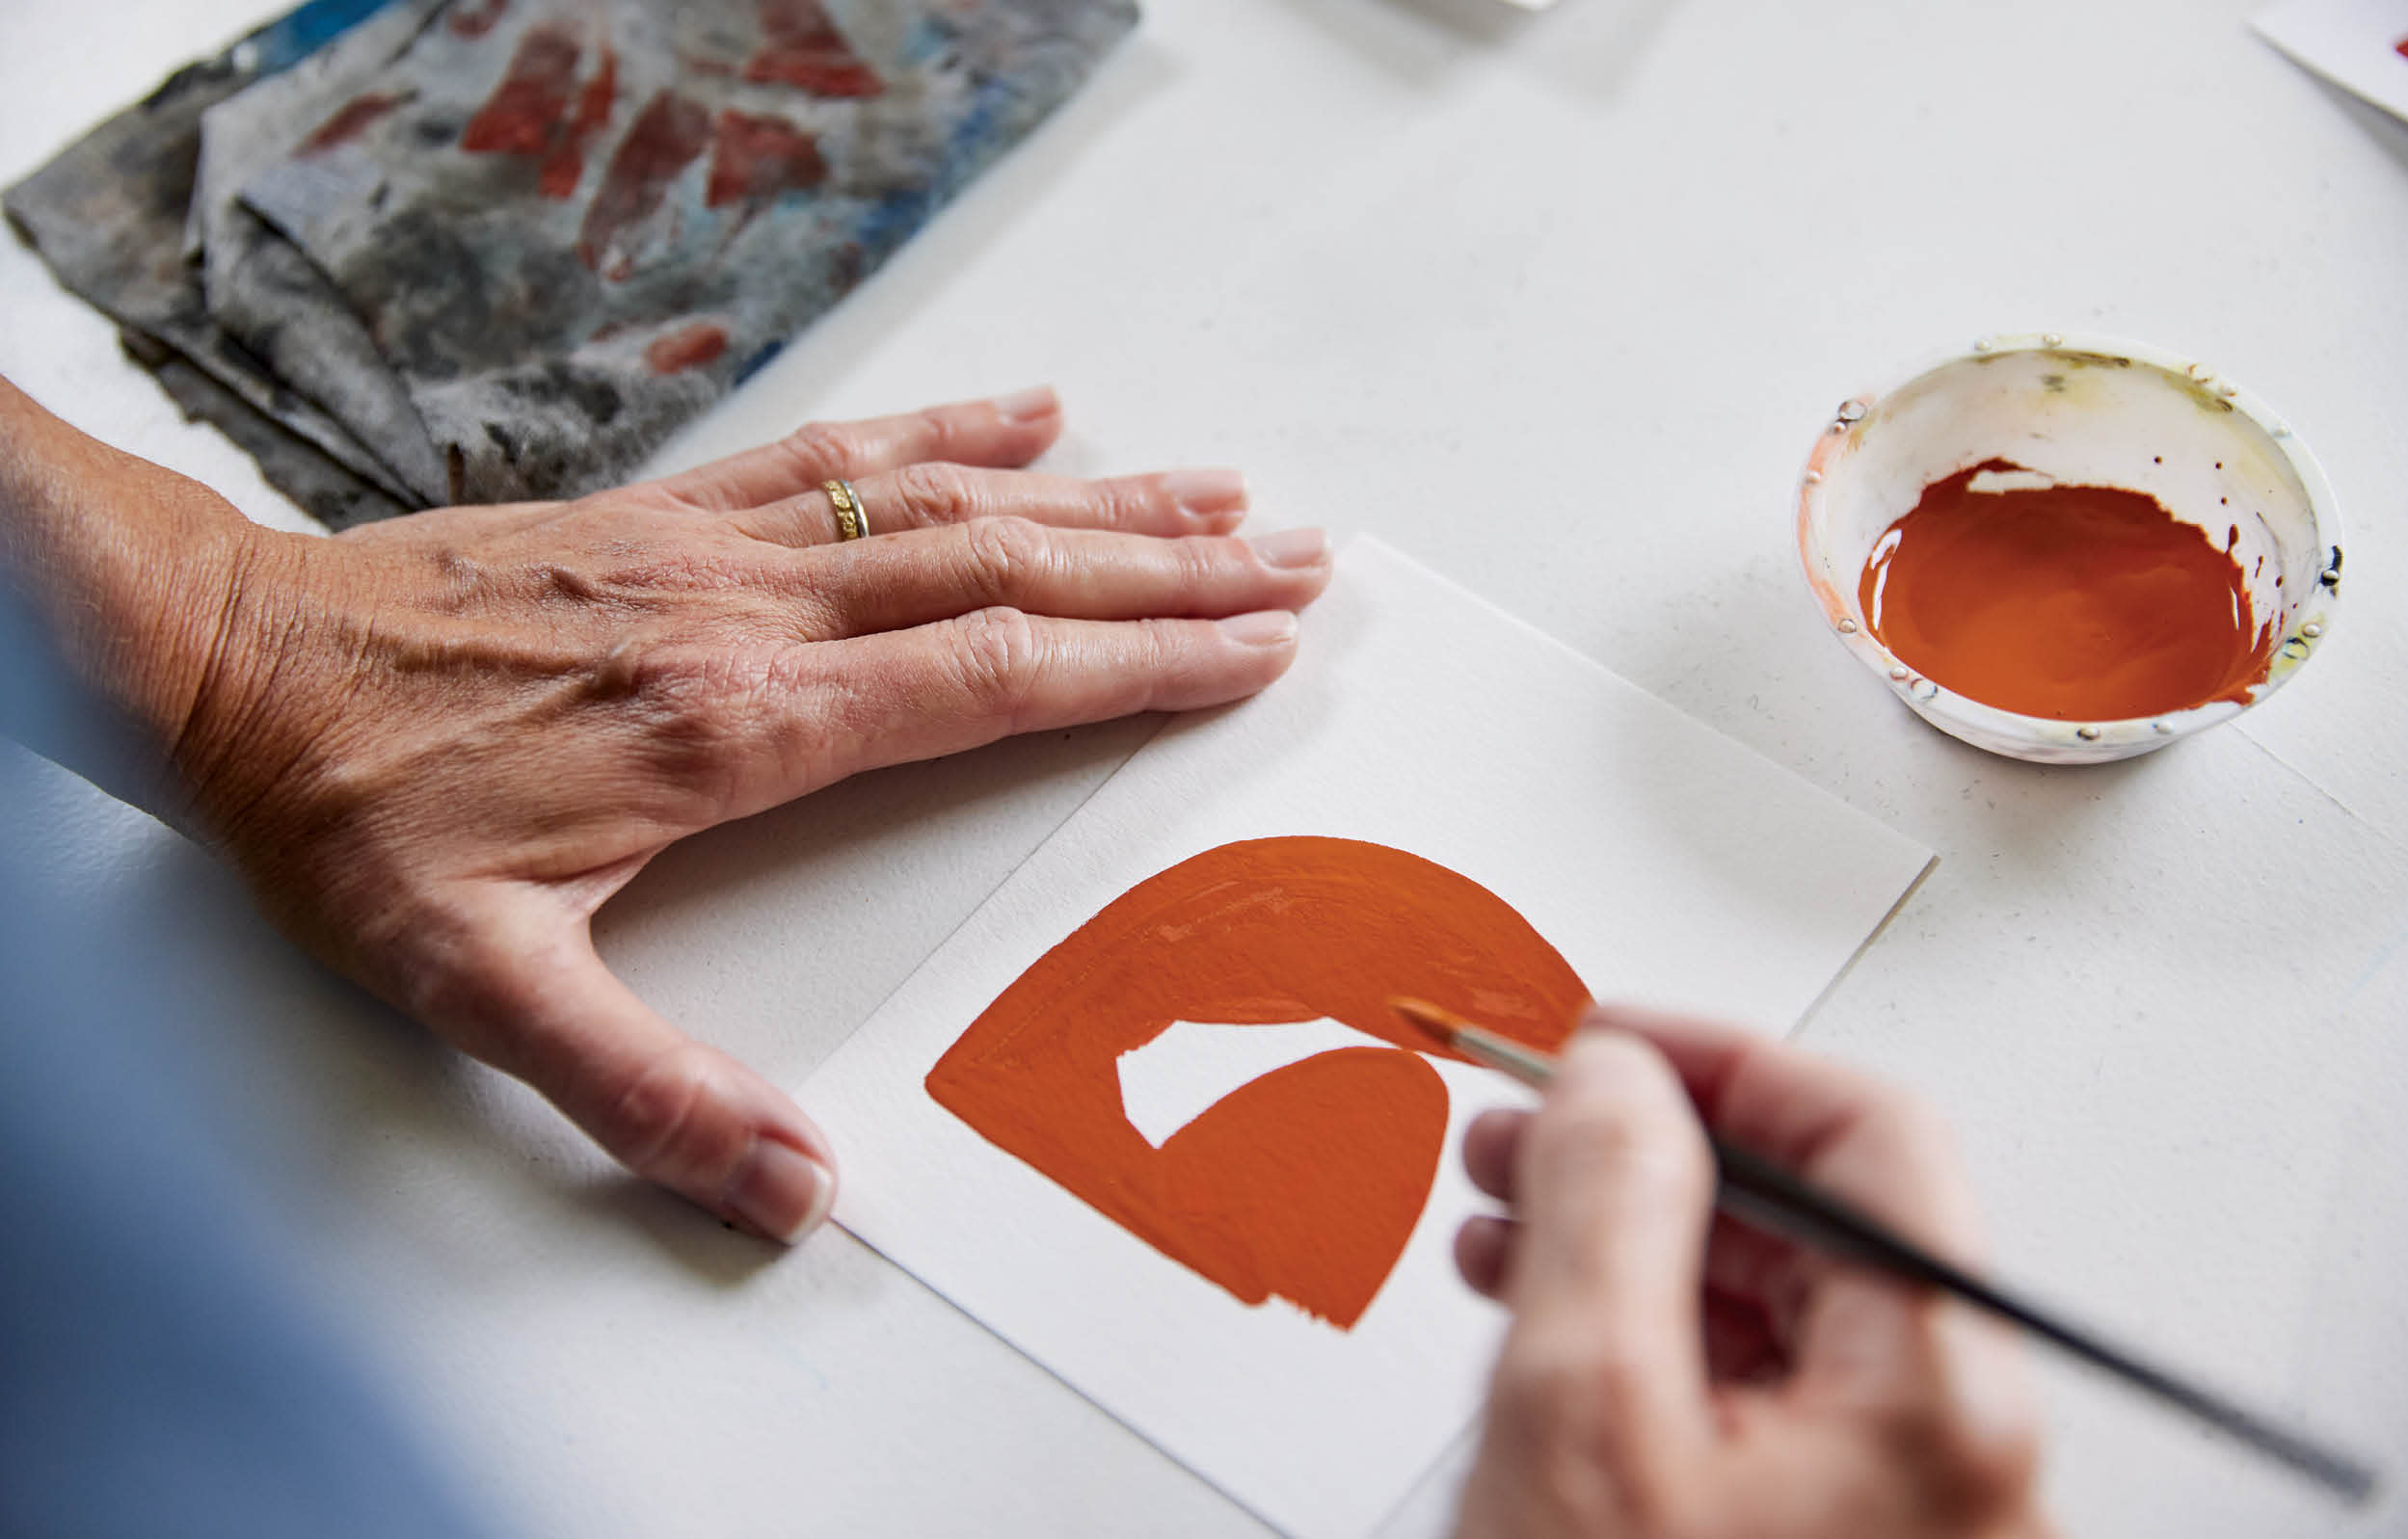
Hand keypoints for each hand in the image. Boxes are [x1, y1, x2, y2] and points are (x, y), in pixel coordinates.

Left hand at [1, 380, 1331, 1241]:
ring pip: (945, 502)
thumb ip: (643, 1089)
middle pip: (1005, 572)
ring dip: (1097, 497)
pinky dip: (949, 428)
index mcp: (738, 722)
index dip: (1138, 661)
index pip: (991, 680)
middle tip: (1293, 559)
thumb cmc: (347, 813)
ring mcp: (716, 545)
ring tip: (1215, 491)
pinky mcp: (669, 511)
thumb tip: (791, 1187)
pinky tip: (1030, 411)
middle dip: (1167, 570)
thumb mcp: (477, 986)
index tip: (1251, 648)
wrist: (219, 662)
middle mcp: (750, 610)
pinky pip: (839, 452)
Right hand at [1452, 1007, 2049, 1538]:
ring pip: (1780, 1311)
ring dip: (1634, 1244)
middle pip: (1821, 1223)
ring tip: (1509, 1224)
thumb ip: (1605, 1210)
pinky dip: (1653, 1341)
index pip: (1872, 1137)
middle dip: (1650, 1155)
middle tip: (1529, 1131)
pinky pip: (1759, 1397)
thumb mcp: (1581, 1414)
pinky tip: (1549, 1324)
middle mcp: (1958, 1453)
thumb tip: (1619, 1078)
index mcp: (1940, 1406)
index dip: (1723, 1064)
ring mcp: (1906, 1507)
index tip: (1609, 1044)